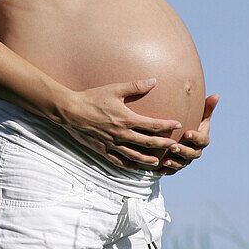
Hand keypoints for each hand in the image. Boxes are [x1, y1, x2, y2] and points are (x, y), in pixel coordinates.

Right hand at [59, 77, 182, 171]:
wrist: (70, 111)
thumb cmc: (92, 98)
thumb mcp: (114, 89)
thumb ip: (135, 86)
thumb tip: (154, 80)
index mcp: (126, 119)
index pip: (152, 125)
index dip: (166, 125)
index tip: (177, 124)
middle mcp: (121, 134)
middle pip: (147, 142)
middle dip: (163, 145)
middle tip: (175, 147)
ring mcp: (112, 144)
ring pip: (134, 155)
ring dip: (148, 159)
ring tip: (158, 162)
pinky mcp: (102, 149)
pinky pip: (118, 161)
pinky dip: (128, 165)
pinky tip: (135, 168)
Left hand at [159, 94, 217, 174]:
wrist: (180, 135)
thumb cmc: (190, 121)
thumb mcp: (198, 114)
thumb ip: (206, 107)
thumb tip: (216, 95)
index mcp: (202, 139)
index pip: (202, 140)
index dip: (196, 137)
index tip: (187, 133)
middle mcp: (196, 151)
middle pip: (193, 154)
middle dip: (183, 151)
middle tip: (173, 147)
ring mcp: (186, 160)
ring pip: (183, 164)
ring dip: (175, 163)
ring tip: (166, 160)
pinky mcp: (177, 166)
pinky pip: (173, 171)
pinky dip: (168, 171)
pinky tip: (160, 170)